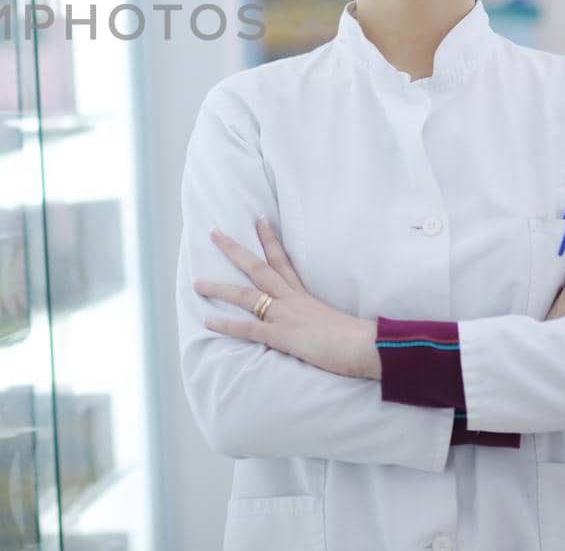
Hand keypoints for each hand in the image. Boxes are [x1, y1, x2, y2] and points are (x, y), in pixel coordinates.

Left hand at [194, 217, 380, 380]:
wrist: (367, 346)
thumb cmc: (360, 339)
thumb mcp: (338, 321)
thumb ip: (325, 320)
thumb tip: (324, 325)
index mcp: (305, 295)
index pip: (284, 260)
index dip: (270, 239)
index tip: (259, 218)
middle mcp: (292, 299)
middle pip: (258, 267)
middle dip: (233, 249)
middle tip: (213, 231)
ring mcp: (285, 315)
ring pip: (246, 295)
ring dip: (219, 288)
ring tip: (196, 282)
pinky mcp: (282, 334)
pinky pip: (247, 328)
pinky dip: (226, 324)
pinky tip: (207, 321)